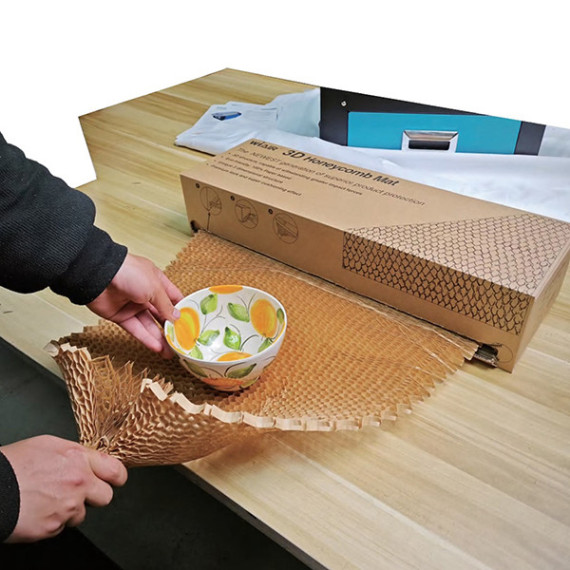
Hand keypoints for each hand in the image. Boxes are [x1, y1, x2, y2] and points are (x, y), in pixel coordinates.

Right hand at [1, 435, 127, 542]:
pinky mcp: (52, 528)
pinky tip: (38, 509)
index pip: (116, 471)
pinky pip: (61, 527)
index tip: (115, 479)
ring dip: (70, 509)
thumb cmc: (14, 464)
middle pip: (106, 497)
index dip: (117, 476)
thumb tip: (87, 460)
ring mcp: (66, 508)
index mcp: (78, 460)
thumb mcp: (49, 444)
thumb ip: (76, 454)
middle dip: (95, 495)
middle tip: (78, 491)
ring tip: (48, 498)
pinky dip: (52, 521)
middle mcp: (78, 483)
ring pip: (81, 514)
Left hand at [87, 253, 182, 356]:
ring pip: (149, 325)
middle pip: (162, 314)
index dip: (181, 310)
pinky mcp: (121, 316)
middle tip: (180, 341)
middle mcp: (145, 294)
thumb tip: (176, 317)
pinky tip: (157, 347)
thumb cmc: (128, 273)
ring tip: (170, 351)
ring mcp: (133, 306)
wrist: (98, 275)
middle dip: (171, 328)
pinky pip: (136, 329)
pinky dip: (146, 338)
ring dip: (160, 338)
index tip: (190, 323)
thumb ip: (166, 305)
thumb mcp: (154, 287)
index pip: (173, 297)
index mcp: (156, 281)